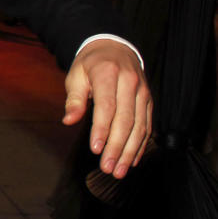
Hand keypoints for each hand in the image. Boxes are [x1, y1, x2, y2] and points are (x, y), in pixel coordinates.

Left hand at [63, 39, 152, 178]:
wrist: (115, 47)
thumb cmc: (91, 64)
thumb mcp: (76, 75)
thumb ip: (74, 99)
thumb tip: (69, 120)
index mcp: (108, 74)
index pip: (107, 106)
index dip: (102, 129)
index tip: (96, 150)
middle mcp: (130, 83)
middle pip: (125, 120)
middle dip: (117, 147)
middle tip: (107, 168)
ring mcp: (143, 92)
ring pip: (140, 126)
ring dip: (130, 151)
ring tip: (119, 171)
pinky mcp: (149, 101)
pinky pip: (147, 125)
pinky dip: (141, 145)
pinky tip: (132, 160)